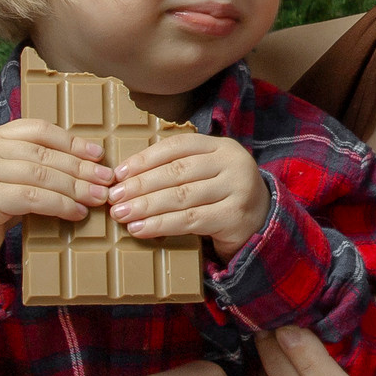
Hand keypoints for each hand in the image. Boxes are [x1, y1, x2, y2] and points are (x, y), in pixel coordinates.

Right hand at [0, 118, 112, 264]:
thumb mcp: (9, 178)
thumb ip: (35, 166)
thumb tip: (87, 167)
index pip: (38, 130)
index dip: (71, 141)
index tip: (97, 154)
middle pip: (44, 153)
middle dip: (80, 167)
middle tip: (106, 180)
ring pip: (41, 174)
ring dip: (75, 188)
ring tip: (97, 198)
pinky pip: (32, 198)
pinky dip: (59, 205)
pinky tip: (76, 213)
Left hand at [111, 133, 270, 258]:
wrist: (262, 222)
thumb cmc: (222, 196)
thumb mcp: (207, 173)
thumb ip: (178, 169)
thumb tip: (126, 177)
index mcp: (222, 146)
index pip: (178, 146)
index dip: (145, 158)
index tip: (118, 173)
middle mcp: (233, 163)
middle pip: (177, 172)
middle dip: (140, 185)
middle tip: (113, 197)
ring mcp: (238, 189)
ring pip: (181, 196)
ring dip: (146, 207)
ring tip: (121, 214)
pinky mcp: (235, 217)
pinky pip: (190, 220)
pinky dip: (161, 225)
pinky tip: (141, 229)